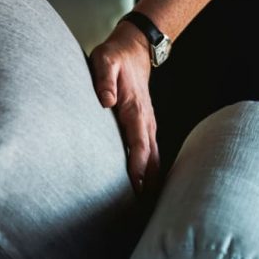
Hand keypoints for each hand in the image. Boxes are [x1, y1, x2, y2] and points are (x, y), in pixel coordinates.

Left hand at [90, 21, 160, 194]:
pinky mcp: (146, 125)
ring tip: (146, 207)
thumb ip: (104, 79)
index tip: (135, 187)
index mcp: (136, 110)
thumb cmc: (116, 56)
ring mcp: (149, 124)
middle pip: (151, 158)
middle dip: (148, 183)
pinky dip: (152, 170)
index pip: (139, 144)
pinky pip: (152, 152)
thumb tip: (105, 101)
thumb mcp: (105, 60)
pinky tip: (147, 187)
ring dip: (152, 180)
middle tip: (142, 210)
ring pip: (155, 158)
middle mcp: (146, 120)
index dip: (138, 167)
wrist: (135, 48)